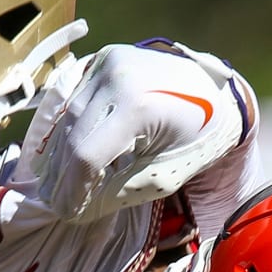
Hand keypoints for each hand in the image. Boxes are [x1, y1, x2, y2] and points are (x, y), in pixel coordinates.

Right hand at [20, 41, 250, 222]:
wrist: (214, 90)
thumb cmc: (197, 136)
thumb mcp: (165, 174)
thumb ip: (119, 190)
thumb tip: (77, 209)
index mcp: (138, 104)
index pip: (87, 154)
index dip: (72, 188)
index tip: (67, 212)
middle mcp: (117, 76)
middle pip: (72, 134)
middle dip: (61, 174)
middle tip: (57, 202)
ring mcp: (108, 62)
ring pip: (68, 116)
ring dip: (59, 153)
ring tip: (57, 183)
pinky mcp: (103, 59)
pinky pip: (74, 99)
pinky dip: (68, 129)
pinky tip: (65, 155)